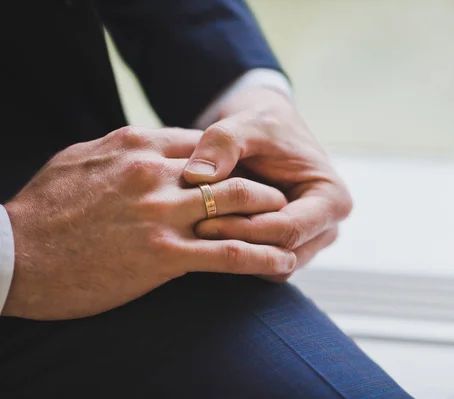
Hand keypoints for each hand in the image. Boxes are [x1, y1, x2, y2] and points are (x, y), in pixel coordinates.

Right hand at [2, 126, 294, 319]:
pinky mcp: (163, 254)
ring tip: (292, 229)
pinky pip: (229, 254)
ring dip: (273, 219)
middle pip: (231, 171)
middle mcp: (157, 173)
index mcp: (138, 145)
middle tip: (279, 202)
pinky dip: (263, 258)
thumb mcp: (83, 158)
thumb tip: (151, 147)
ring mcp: (162, 213)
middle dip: (262, 186)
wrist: (12, 254)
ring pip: (239, 207)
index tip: (248, 175)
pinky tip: (283, 264)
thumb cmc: (43, 207)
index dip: (232, 162)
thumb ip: (124, 150)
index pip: (205, 145)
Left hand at [184, 88, 352, 281]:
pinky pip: (264, 265)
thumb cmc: (264, 126)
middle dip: (239, 245)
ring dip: (237, 252)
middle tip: (194, 230)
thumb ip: (222, 144)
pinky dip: (238, 253)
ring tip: (202, 229)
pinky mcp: (291, 248)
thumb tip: (197, 175)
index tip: (203, 222)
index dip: (244, 230)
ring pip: (272, 267)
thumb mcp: (245, 124)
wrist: (267, 131)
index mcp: (332, 198)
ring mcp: (312, 241)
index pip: (289, 230)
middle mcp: (328, 226)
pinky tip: (212, 232)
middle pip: (283, 254)